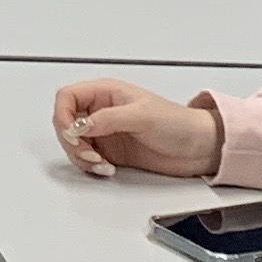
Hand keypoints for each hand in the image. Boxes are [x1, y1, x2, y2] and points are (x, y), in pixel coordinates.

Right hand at [52, 77, 221, 180]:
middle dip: (72, 141)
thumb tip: (78, 125)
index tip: (71, 134)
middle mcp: (102, 111)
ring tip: (101, 164)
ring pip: (73, 144)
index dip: (62, 115)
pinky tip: (107, 168)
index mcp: (106, 93)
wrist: (199, 148)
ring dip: (81, 157)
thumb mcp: (141, 116)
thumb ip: (107, 119)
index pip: (67, 97)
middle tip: (89, 154)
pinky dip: (90, 166)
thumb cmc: (179, 123)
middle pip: (65, 123)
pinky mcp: (111, 152)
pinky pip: (87, 159)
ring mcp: (106, 133)